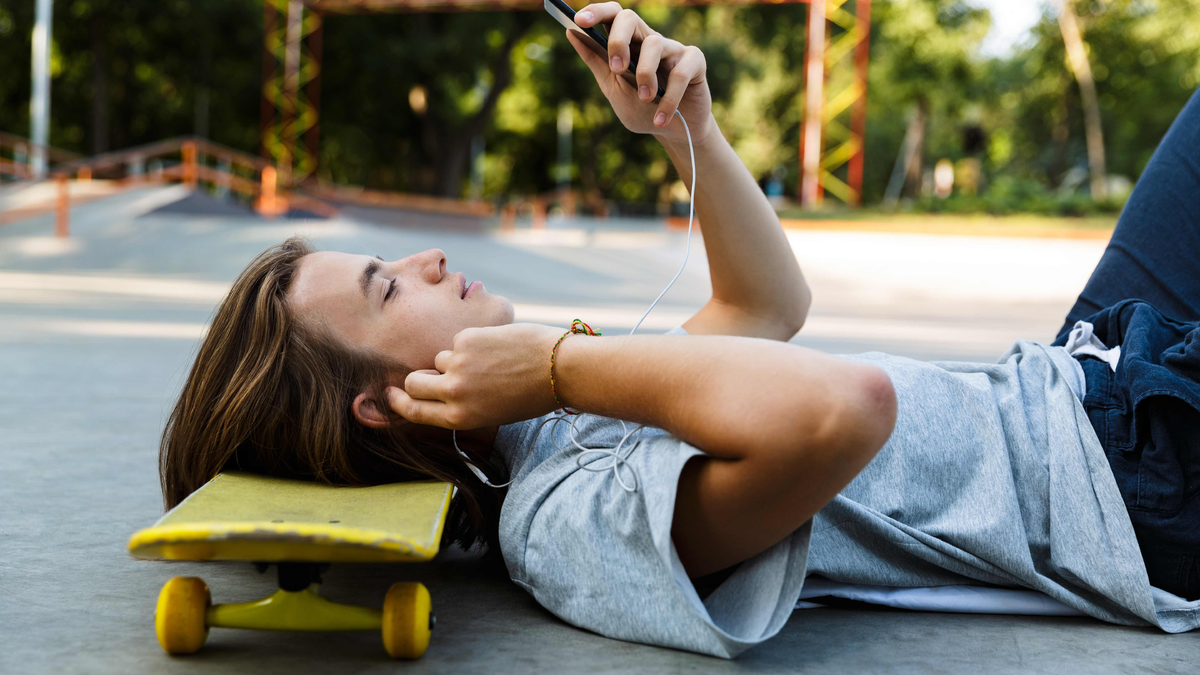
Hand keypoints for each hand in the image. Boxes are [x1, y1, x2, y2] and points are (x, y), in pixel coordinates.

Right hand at [386, 323, 565, 429]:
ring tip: (490, 363)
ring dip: (455, 359)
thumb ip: (461, 404)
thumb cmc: (531, 394)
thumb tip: (437, 387)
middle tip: (429, 374)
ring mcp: (457, 365)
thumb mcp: (492, 412)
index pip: (414, 411)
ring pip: (439, 359)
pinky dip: (473, 343)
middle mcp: (453, 394)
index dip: (398, 403)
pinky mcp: (465, 340)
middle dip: (417, 379)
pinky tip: (498, 348)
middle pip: (413, 383)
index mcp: (460, 417)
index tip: (391, 394)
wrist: (558, 368)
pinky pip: (458, 342)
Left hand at [569, 2, 714, 144]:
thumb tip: (571, 34)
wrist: (675, 133)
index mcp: (629, 44)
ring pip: (654, 44)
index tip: (578, 21)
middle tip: (617, 69)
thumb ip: (597, 62)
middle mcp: (650, 40)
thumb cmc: (643, 110)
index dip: (596, 12)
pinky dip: (669, 98)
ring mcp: (673, 48)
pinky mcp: (695, 61)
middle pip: (630, 18)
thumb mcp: (614, 88)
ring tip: (645, 100)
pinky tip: (661, 118)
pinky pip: (679, 72)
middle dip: (618, 41)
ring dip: (645, 76)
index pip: (613, 15)